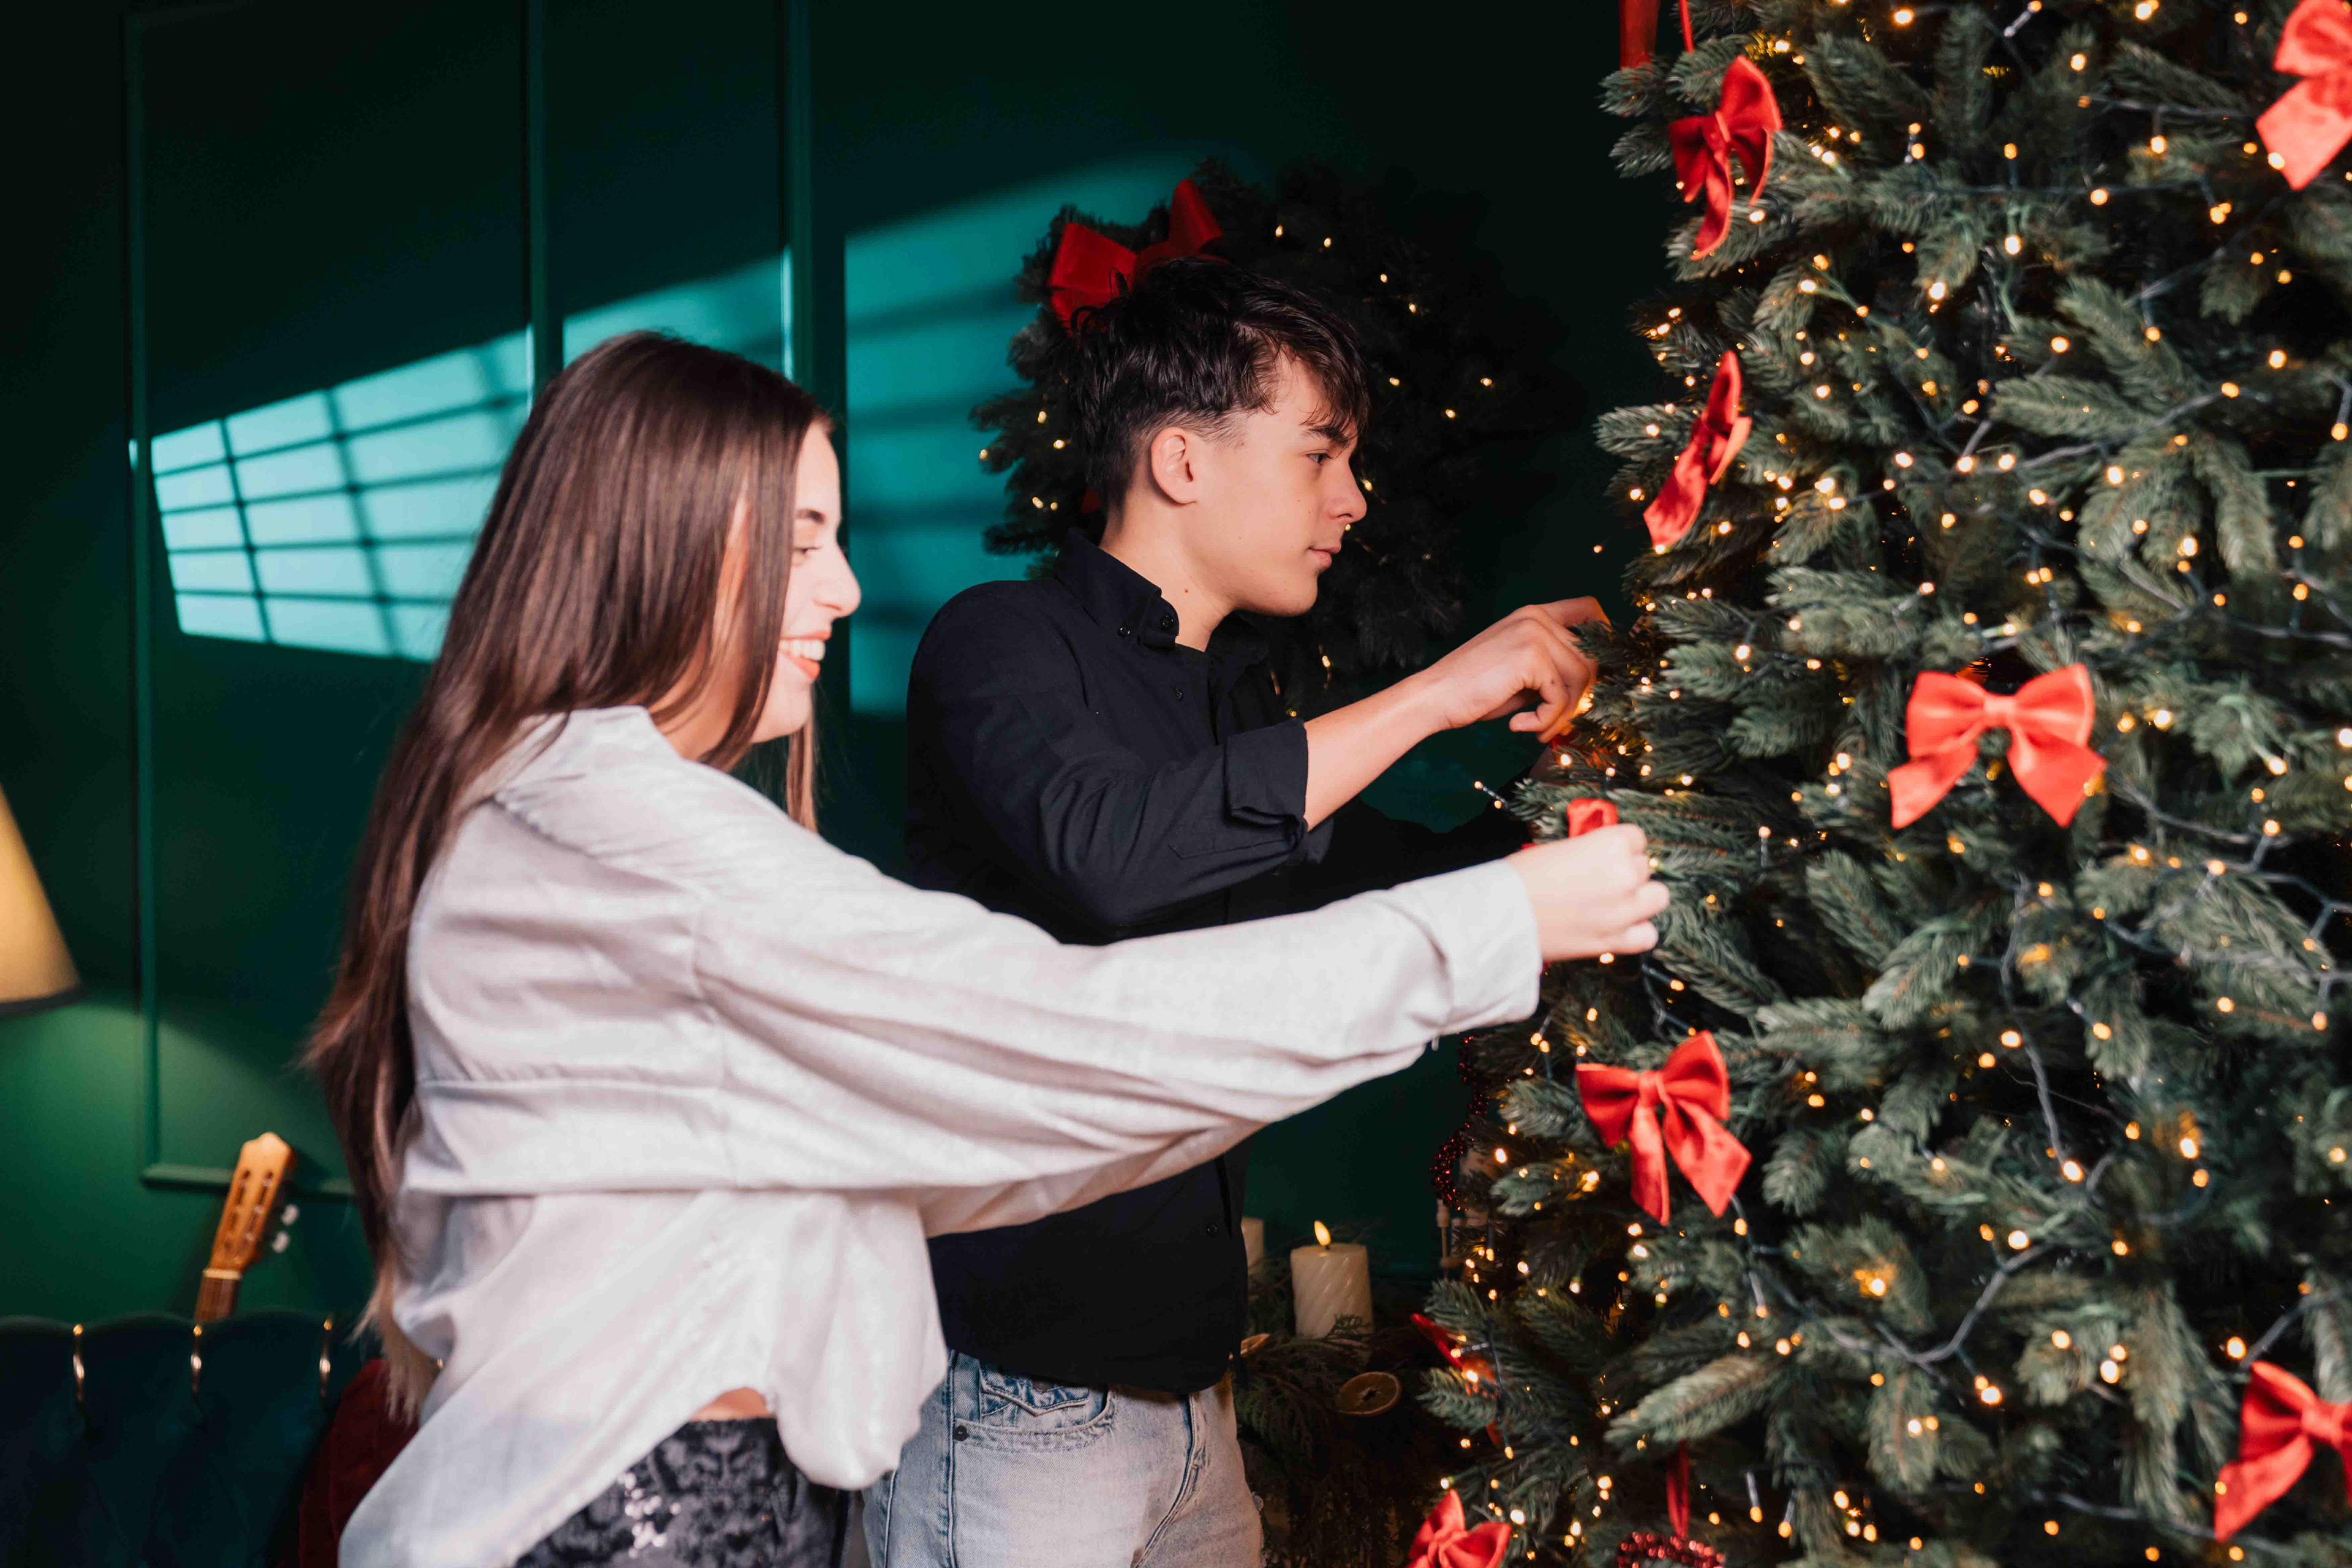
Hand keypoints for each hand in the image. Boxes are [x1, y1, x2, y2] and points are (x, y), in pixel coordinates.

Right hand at [1404, 600, 1605, 742]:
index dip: (1606, 636)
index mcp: (1534, 615)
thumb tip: (1594, 692)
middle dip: (1581, 697)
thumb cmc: (1473, 690)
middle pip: (1592, 657)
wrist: (1434, 697)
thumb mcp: (1520, 674)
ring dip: (1564, 714)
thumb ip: (1553, 671)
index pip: (1589, 609)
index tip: (1600, 671)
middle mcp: (1537, 617)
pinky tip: (1520, 726)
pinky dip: (1546, 720)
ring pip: (1582, 679)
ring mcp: (1535, 633)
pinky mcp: (1531, 656)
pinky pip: (1561, 697)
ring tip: (1538, 729)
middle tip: (1554, 723)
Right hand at [1504, 825, 1667, 961]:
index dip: (1620, 848)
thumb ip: (1591, 852)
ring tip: (1615, 904)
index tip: (1604, 857)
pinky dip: (1637, 932)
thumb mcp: (1559, 849)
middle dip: (1626, 873)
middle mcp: (1625, 874)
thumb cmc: (1519, 878)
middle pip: (1645, 867)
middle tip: (1599, 883)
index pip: (1637, 838)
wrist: (1500, 916)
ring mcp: (1624, 909)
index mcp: (1611, 843)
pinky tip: (1617, 928)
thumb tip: (1604, 859)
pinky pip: (1648, 935)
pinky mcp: (1615, 941)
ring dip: (1640, 899)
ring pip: (1658, 897)